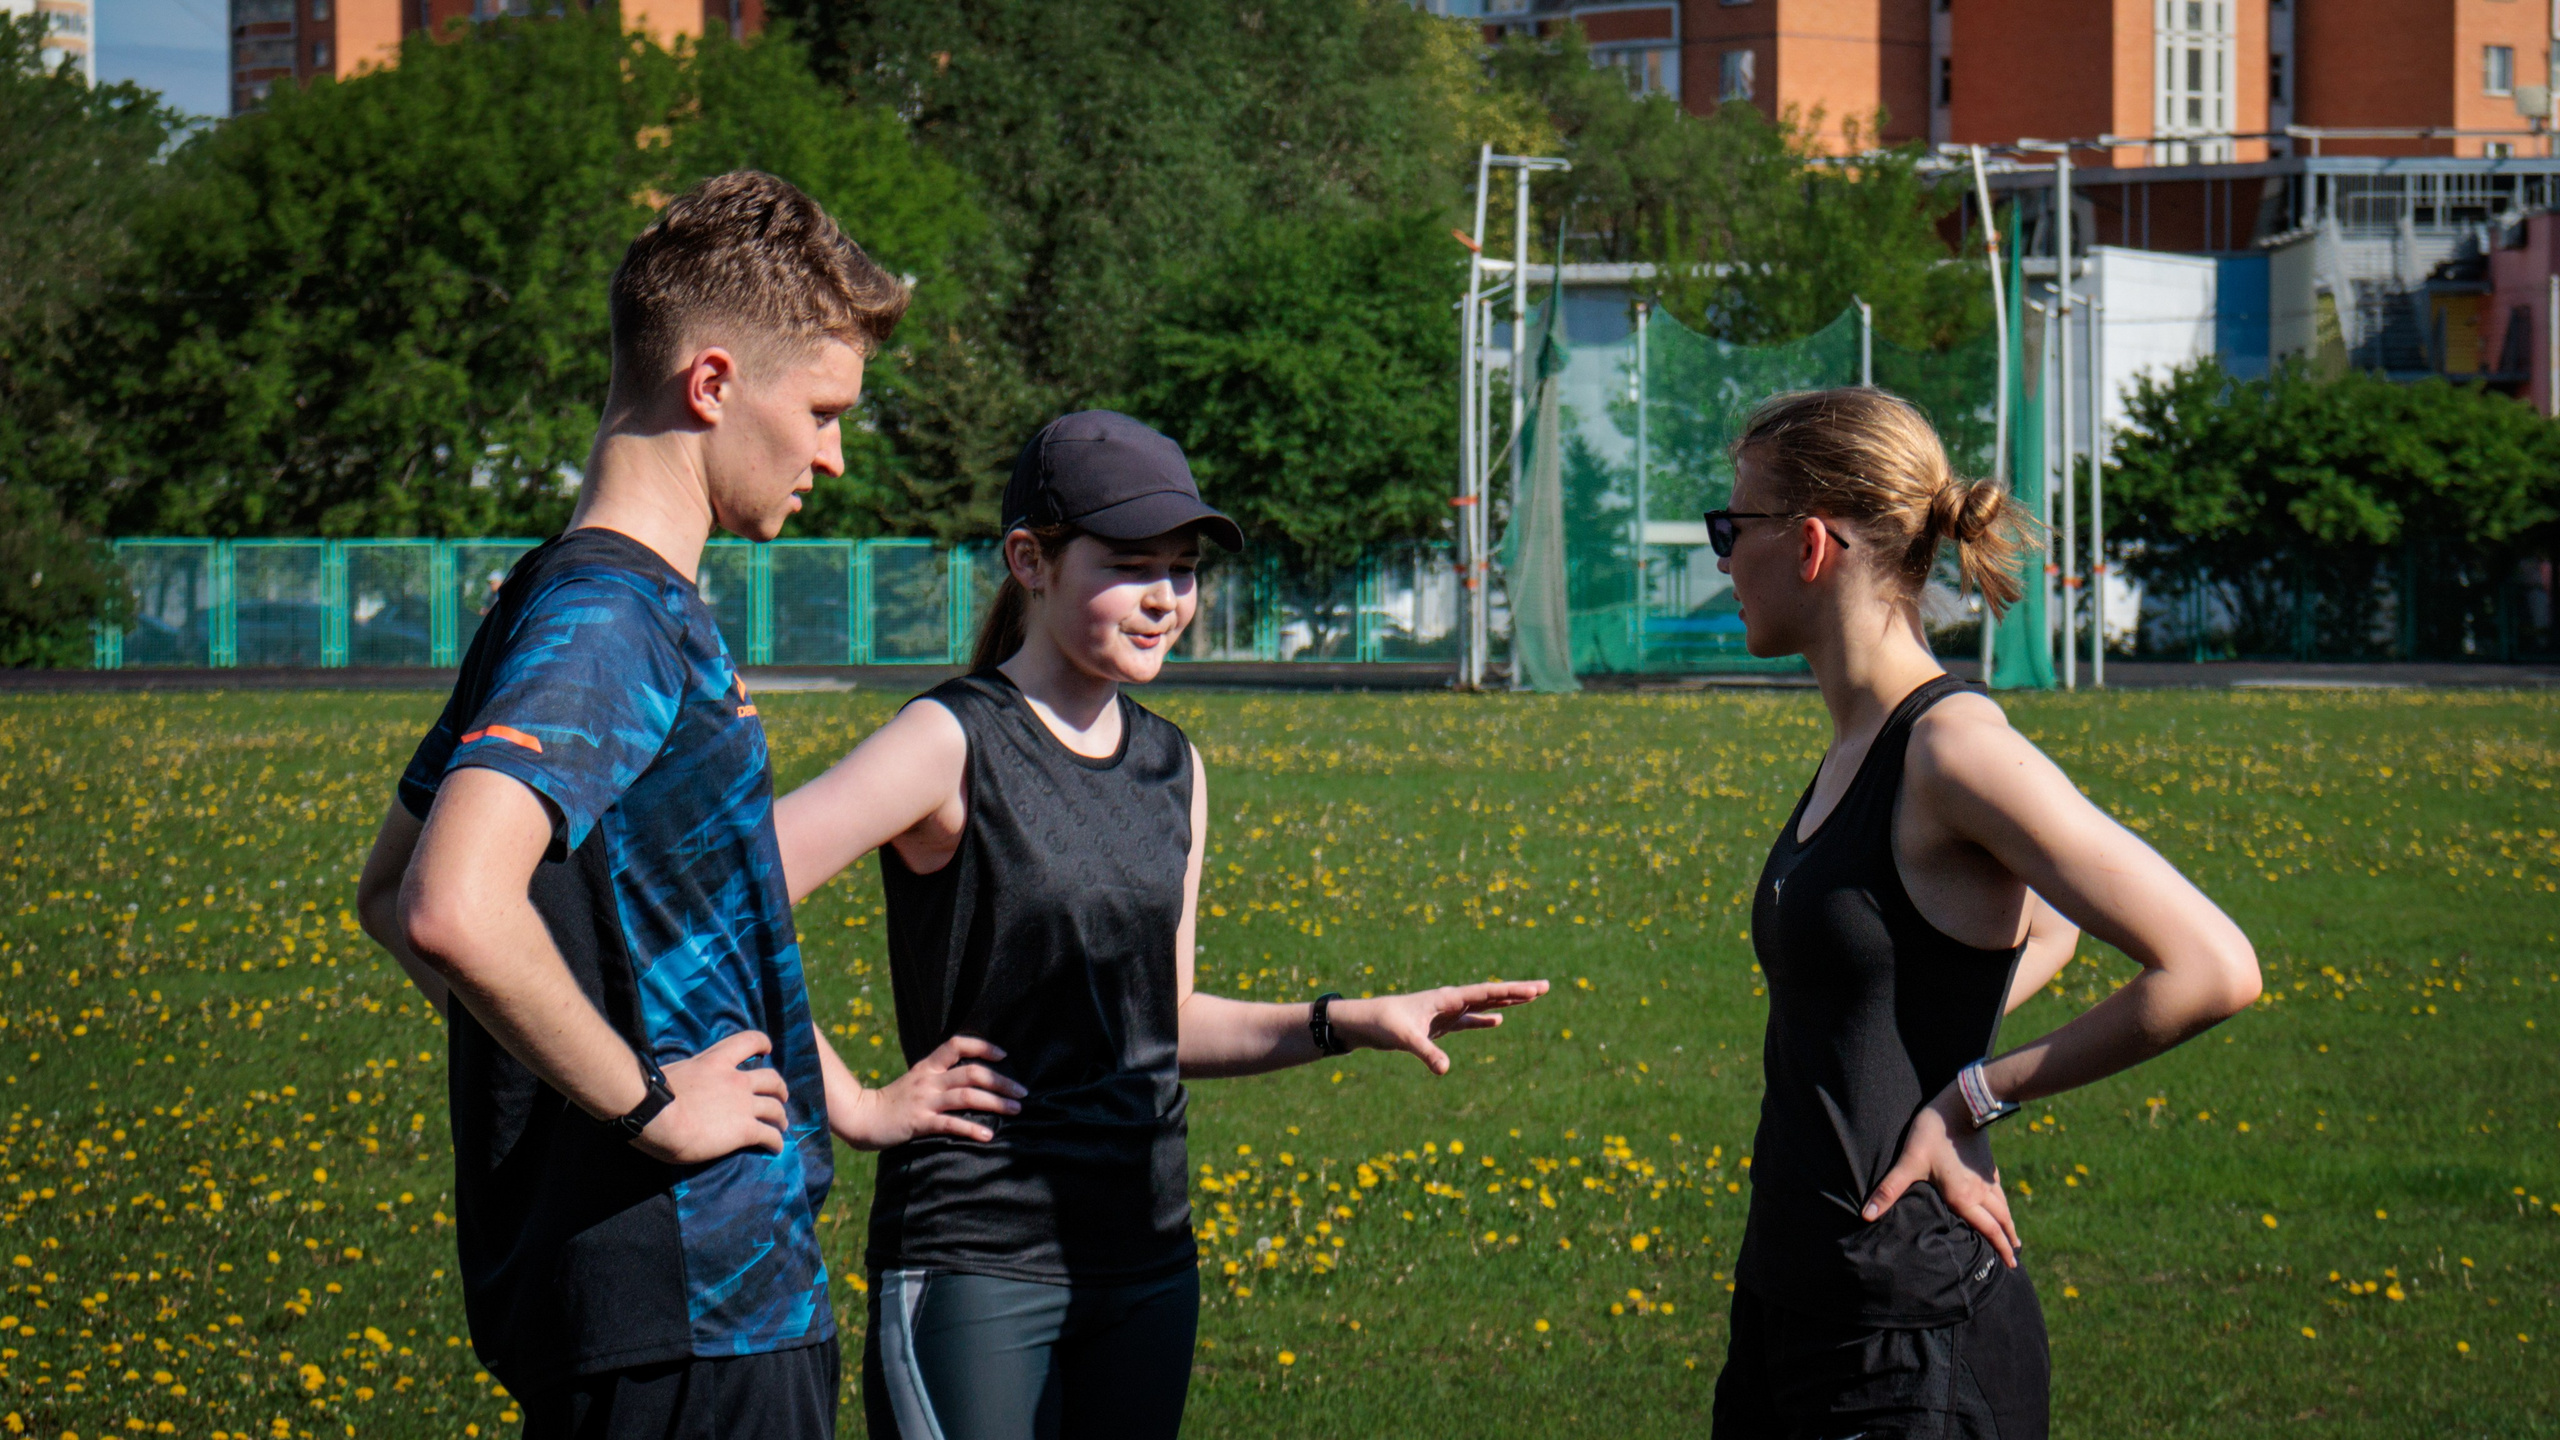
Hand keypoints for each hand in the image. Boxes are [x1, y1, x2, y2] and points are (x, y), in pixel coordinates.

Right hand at [633, 1030, 791, 1164]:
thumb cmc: (653, 1094)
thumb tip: (681, 1081)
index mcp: (716, 1060)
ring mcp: (743, 1105)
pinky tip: (776, 1149)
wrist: (656, 1114)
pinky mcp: (745, 1130)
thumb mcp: (675, 1071)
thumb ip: (690, 1074)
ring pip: (775, 1108)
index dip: (762, 1044)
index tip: (767, 1051)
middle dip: (779, 1088)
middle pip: (771, 1079)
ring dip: (781, 1117)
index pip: (748, 1041)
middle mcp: (736, 1080)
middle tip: (781, 1097)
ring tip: (781, 1126)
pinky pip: (769, 1135)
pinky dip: (776, 1142)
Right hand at [833, 1036, 1025, 1149]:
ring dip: (995, 1102)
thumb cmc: (894, 1102)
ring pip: (966, 1096)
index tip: (1003, 1055)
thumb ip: (939, 1077)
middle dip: (1001, 1081)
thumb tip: (971, 1080)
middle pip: (972, 1073)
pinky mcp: (920, 1122)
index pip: (957, 1044)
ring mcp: (924, 1100)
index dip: (982, 1046)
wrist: (863, 1118)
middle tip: (1022, 1092)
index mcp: (928, 1066)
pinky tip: (988, 1135)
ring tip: (1016, 1110)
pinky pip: (950, 1124)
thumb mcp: (916, 1081)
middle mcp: (929, 1079)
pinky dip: (971, 1128)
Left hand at [1331, 980, 1549, 1074]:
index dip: (1512, 991)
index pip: (1485, 993)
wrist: (1364, 1022)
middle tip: (1545, 986)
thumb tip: (1445, 1071)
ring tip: (1530, 997)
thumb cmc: (1382, 1024)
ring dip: (1505, 1001)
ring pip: (1482, 1004)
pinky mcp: (1439, 1023)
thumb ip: (1427, 1053)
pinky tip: (1498, 1020)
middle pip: (1490, 994)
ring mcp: (1445, 1011)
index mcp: (1446, 998)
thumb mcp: (1405, 1039)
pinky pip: (1468, 1020)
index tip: (1535, 988)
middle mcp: (1449, 1001)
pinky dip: (1483, 1019)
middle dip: (1518, 991)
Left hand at [1862, 1086, 2020, 1268]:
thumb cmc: (1933, 1134)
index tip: (2011, 1264)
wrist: (1961, 1105)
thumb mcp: (1908, 1162)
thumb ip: (1889, 1190)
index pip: (1987, 1229)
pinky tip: (2001, 1204)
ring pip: (2003, 1206)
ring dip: (2009, 1223)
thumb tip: (1867, 1214)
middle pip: (2000, 1221)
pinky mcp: (1988, 1165)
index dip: (2000, 1247)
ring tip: (2014, 1237)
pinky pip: (1999, 1191)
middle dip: (2007, 1241)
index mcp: (1963, 1197)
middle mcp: (1980, 1191)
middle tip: (2014, 1258)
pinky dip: (2004, 1204)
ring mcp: (1986, 1178)